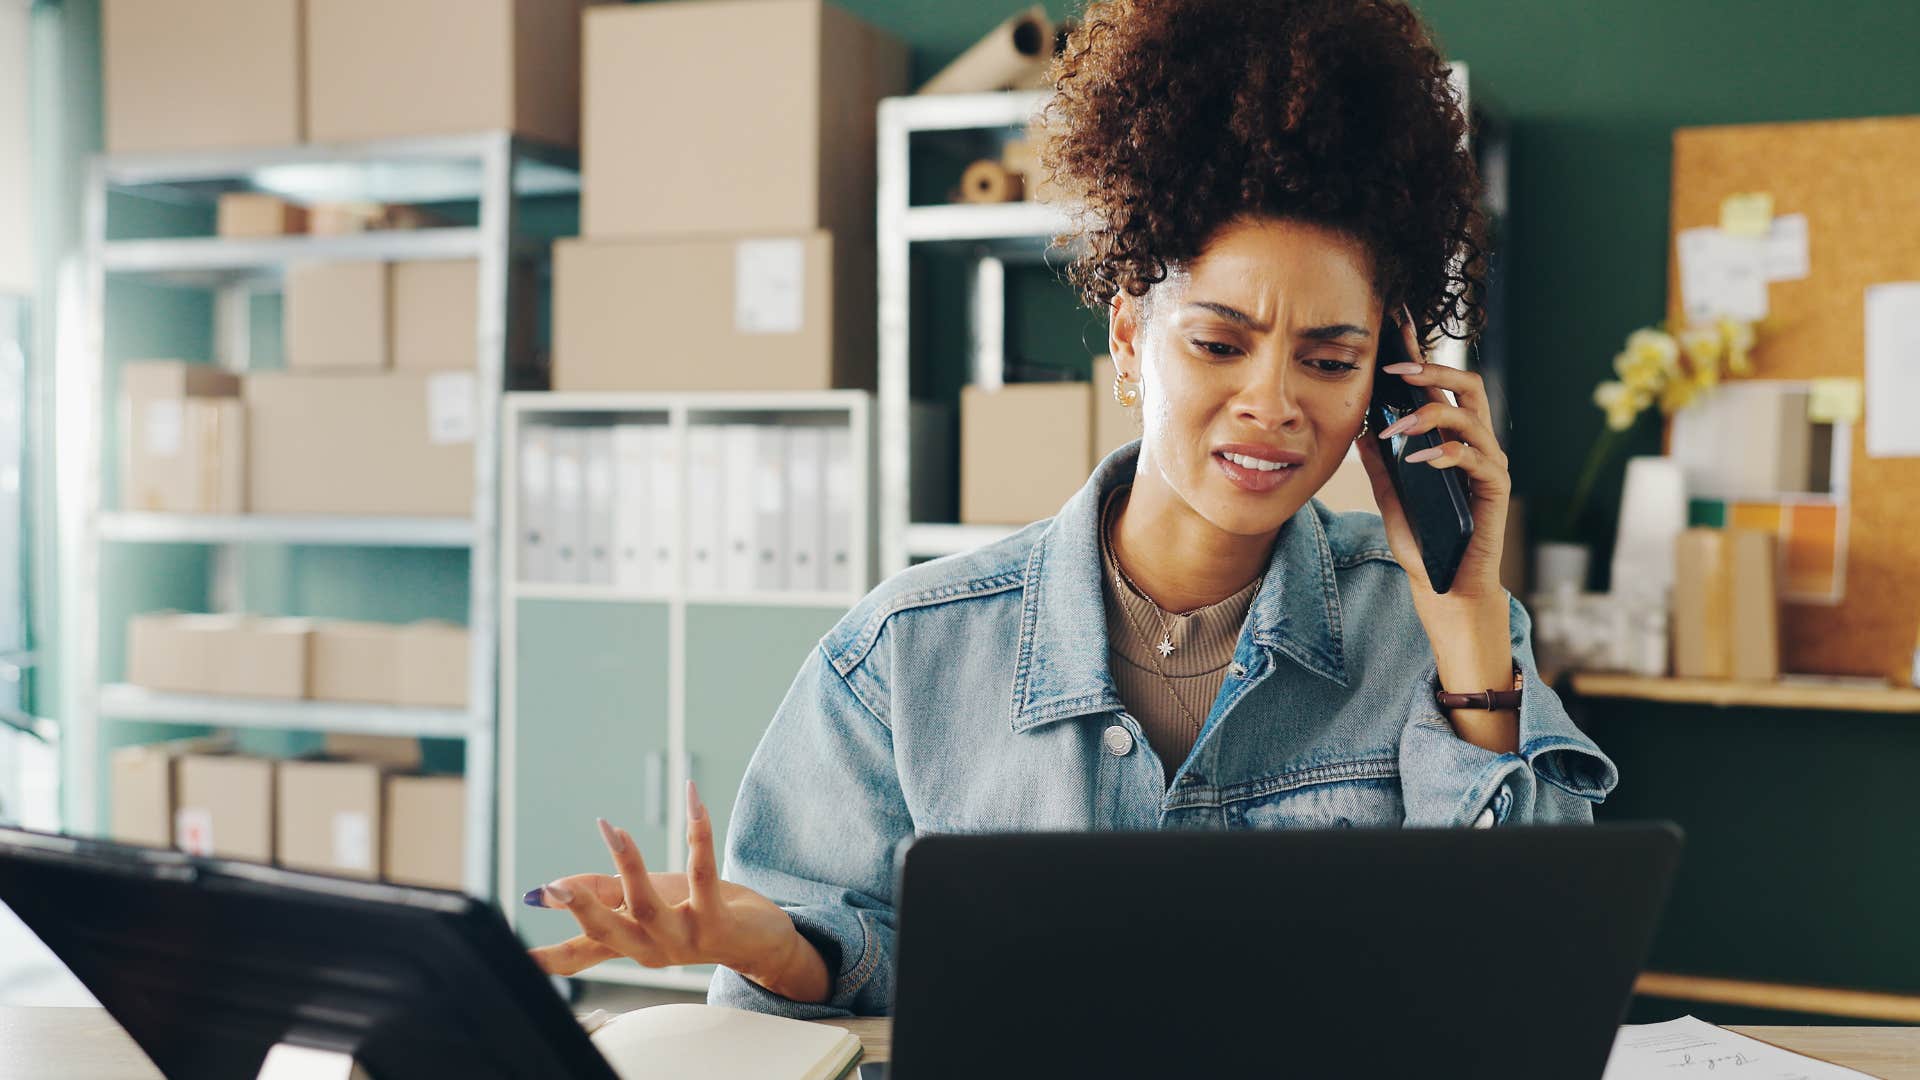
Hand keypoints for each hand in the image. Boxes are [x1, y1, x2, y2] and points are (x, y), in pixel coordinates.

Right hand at [526, 782, 825, 1000]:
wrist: (760, 943)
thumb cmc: (696, 917)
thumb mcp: (643, 903)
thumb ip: (600, 895)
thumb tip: (549, 890)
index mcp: (629, 944)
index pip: (580, 953)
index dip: (546, 957)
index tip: (513, 959)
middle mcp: (651, 948)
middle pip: (607, 932)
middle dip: (579, 908)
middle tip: (552, 888)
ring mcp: (684, 938)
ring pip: (647, 905)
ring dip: (629, 865)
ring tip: (613, 830)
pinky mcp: (718, 921)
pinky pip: (703, 873)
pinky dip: (696, 833)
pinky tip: (694, 802)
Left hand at [1355, 306, 1517, 753]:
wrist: (1447, 590)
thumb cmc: (1424, 543)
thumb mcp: (1392, 496)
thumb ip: (1381, 461)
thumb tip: (1358, 423)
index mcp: (1451, 440)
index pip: (1437, 386)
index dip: (1419, 352)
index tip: (1396, 321)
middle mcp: (1476, 445)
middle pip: (1466, 384)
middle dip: (1432, 368)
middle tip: (1393, 367)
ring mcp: (1489, 465)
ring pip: (1472, 416)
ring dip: (1430, 414)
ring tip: (1396, 427)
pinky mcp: (1495, 490)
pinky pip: (1477, 459)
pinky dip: (1446, 454)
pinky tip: (1419, 460)